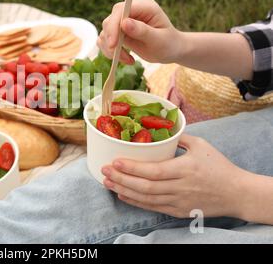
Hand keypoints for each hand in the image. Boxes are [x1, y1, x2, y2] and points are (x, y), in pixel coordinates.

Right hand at [97, 0, 183, 64]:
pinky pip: (105, 40)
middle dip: (111, 39)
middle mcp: (132, 11)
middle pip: (110, 20)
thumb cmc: (169, 44)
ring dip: (111, 49)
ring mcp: (124, 21)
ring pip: (105, 32)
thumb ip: (142, 31)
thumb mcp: (159, 40)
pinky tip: (126, 58)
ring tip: (128, 59)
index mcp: (144, 6)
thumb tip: (124, 23)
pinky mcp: (119, 31)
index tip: (113, 44)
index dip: (113, 25)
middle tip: (118, 56)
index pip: (120, 10)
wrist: (171, 50)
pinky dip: (110, 52)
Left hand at [101, 134, 248, 218]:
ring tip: (107, 182)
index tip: (115, 161)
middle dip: (121, 179)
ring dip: (124, 190)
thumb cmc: (219, 166)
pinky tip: (122, 194)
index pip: (153, 170)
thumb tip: (158, 128)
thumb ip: (179, 137)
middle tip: (104, 171)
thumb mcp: (202, 145)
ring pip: (146, 198)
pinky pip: (152, 207)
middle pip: (145, 186)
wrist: (236, 193)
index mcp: (185, 169)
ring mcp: (178, 202)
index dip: (132, 168)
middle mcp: (180, 187)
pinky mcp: (178, 211)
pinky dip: (135, 202)